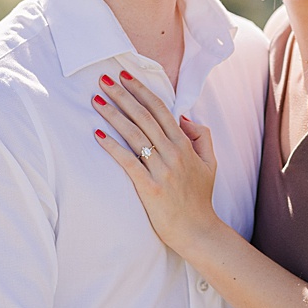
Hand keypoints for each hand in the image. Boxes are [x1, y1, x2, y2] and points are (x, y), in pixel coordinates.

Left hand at [92, 70, 221, 252]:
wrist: (197, 230)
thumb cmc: (200, 197)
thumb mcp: (211, 163)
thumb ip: (201, 137)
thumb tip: (183, 117)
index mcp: (185, 145)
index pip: (161, 110)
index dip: (142, 91)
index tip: (126, 77)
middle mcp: (174, 153)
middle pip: (144, 117)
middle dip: (122, 96)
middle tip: (103, 79)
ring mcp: (162, 170)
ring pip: (134, 135)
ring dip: (113, 115)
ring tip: (96, 100)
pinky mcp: (150, 187)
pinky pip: (128, 162)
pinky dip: (112, 146)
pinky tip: (98, 134)